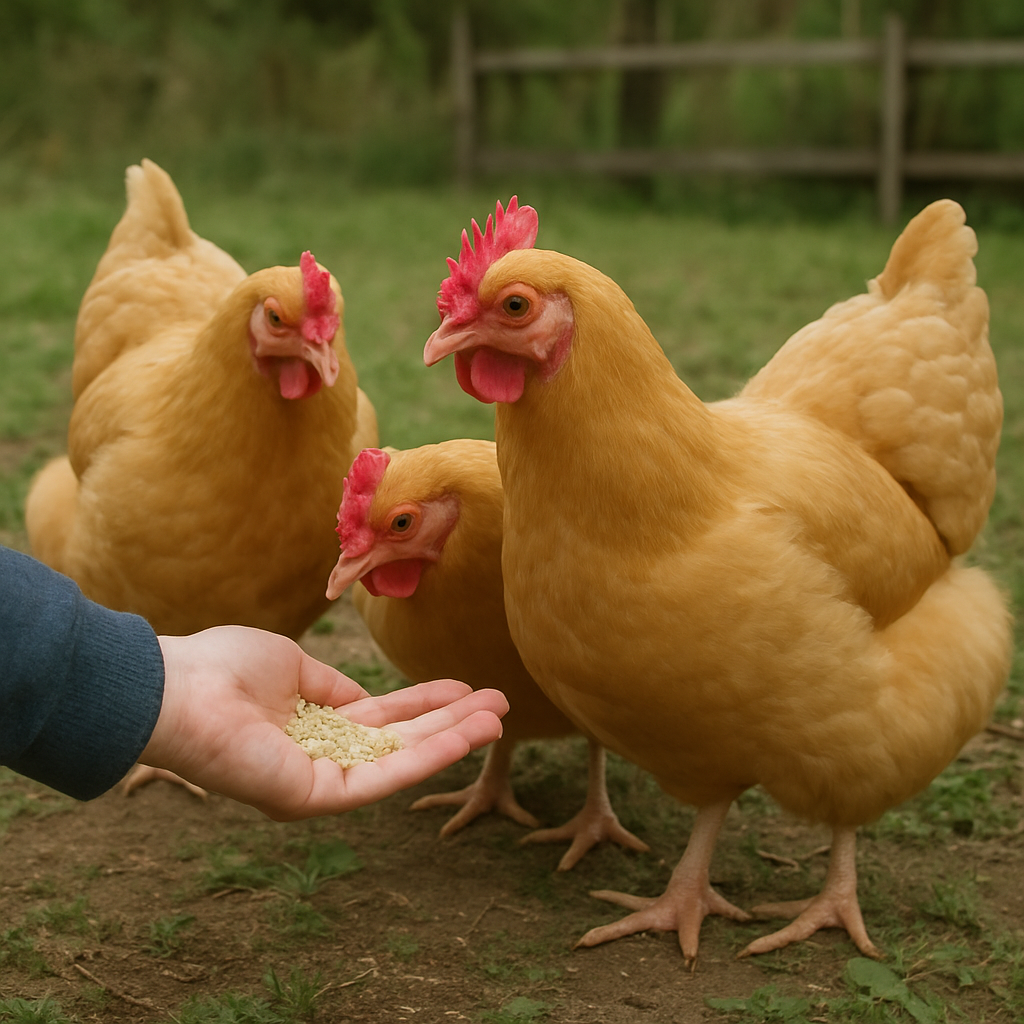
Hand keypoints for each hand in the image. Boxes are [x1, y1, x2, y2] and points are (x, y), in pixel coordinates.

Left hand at [140, 625, 506, 820]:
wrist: (178, 691)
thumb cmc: (223, 669)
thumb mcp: (292, 665)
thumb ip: (333, 688)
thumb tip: (366, 701)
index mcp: (314, 724)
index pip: (383, 717)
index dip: (427, 702)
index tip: (466, 686)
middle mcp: (323, 756)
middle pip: (402, 740)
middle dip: (452, 721)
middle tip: (501, 704)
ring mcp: (322, 779)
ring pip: (401, 760)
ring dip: (453, 739)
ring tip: (500, 718)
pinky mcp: (318, 796)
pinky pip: (383, 776)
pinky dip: (428, 756)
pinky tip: (465, 735)